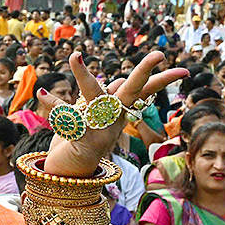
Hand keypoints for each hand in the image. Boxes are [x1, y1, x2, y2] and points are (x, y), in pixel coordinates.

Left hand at [43, 52, 187, 178]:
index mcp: (121, 110)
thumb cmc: (86, 138)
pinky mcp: (82, 138)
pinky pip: (66, 116)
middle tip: (159, 53)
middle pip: (133, 90)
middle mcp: (114, 118)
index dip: (163, 79)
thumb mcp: (99, 116)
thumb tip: (118, 79)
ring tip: (75, 56)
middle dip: (144, 71)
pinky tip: (41, 92)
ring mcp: (100, 128)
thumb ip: (108, 96)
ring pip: (94, 95)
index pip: (145, 90)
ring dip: (83, 76)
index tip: (183, 71)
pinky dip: (52, 103)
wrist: (72, 171)